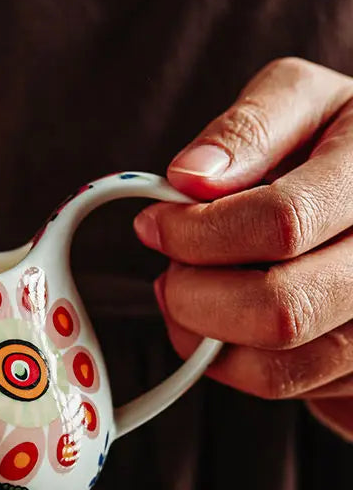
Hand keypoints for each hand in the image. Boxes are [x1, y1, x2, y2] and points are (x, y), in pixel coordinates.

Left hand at [133, 58, 352, 404]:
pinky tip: (222, 321)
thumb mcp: (302, 103)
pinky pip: (285, 386)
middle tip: (170, 272)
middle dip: (193, 295)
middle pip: (280, 308)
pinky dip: (229, 361)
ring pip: (279, 365)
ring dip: (203, 334)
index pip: (281, 222)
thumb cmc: (336, 144)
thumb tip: (188, 176)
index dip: (196, 231)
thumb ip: (248, 129)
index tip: (154, 224)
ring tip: (189, 294)